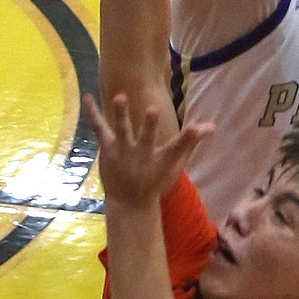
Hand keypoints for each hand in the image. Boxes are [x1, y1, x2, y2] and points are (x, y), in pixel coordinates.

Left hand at [83, 92, 211, 206]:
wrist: (128, 201)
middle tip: (153, 110)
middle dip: (150, 125)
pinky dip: (93, 113)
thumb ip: (190, 142)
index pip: (179, 147)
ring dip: (121, 116)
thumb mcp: (175, 163)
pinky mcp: (107, 148)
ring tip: (121, 97)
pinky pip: (99, 128)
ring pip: (122, 131)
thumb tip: (211, 125)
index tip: (199, 128)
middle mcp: (142, 155)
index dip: (190, 138)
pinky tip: (87, 97)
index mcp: (161, 159)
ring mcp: (122, 152)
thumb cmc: (155, 179)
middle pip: (147, 138)